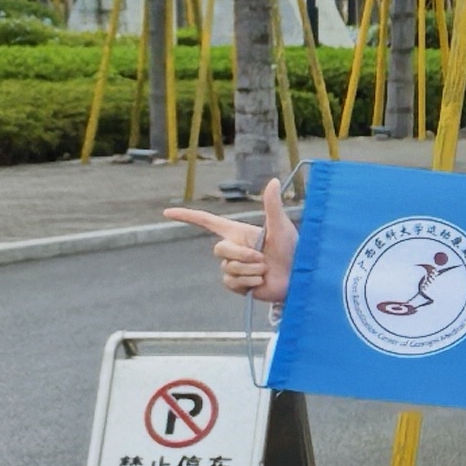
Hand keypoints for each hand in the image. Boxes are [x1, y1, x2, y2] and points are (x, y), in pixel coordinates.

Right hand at [166, 177, 294, 302]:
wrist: (298, 276)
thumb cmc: (293, 249)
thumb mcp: (282, 227)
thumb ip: (273, 205)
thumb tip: (274, 181)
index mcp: (238, 232)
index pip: (207, 222)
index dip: (187, 216)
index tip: (167, 212)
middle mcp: (233, 248)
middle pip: (220, 249)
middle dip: (243, 254)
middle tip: (263, 258)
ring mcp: (233, 266)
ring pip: (228, 267)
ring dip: (251, 269)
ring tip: (266, 269)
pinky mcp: (236, 284)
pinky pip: (232, 281)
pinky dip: (249, 281)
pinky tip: (261, 281)